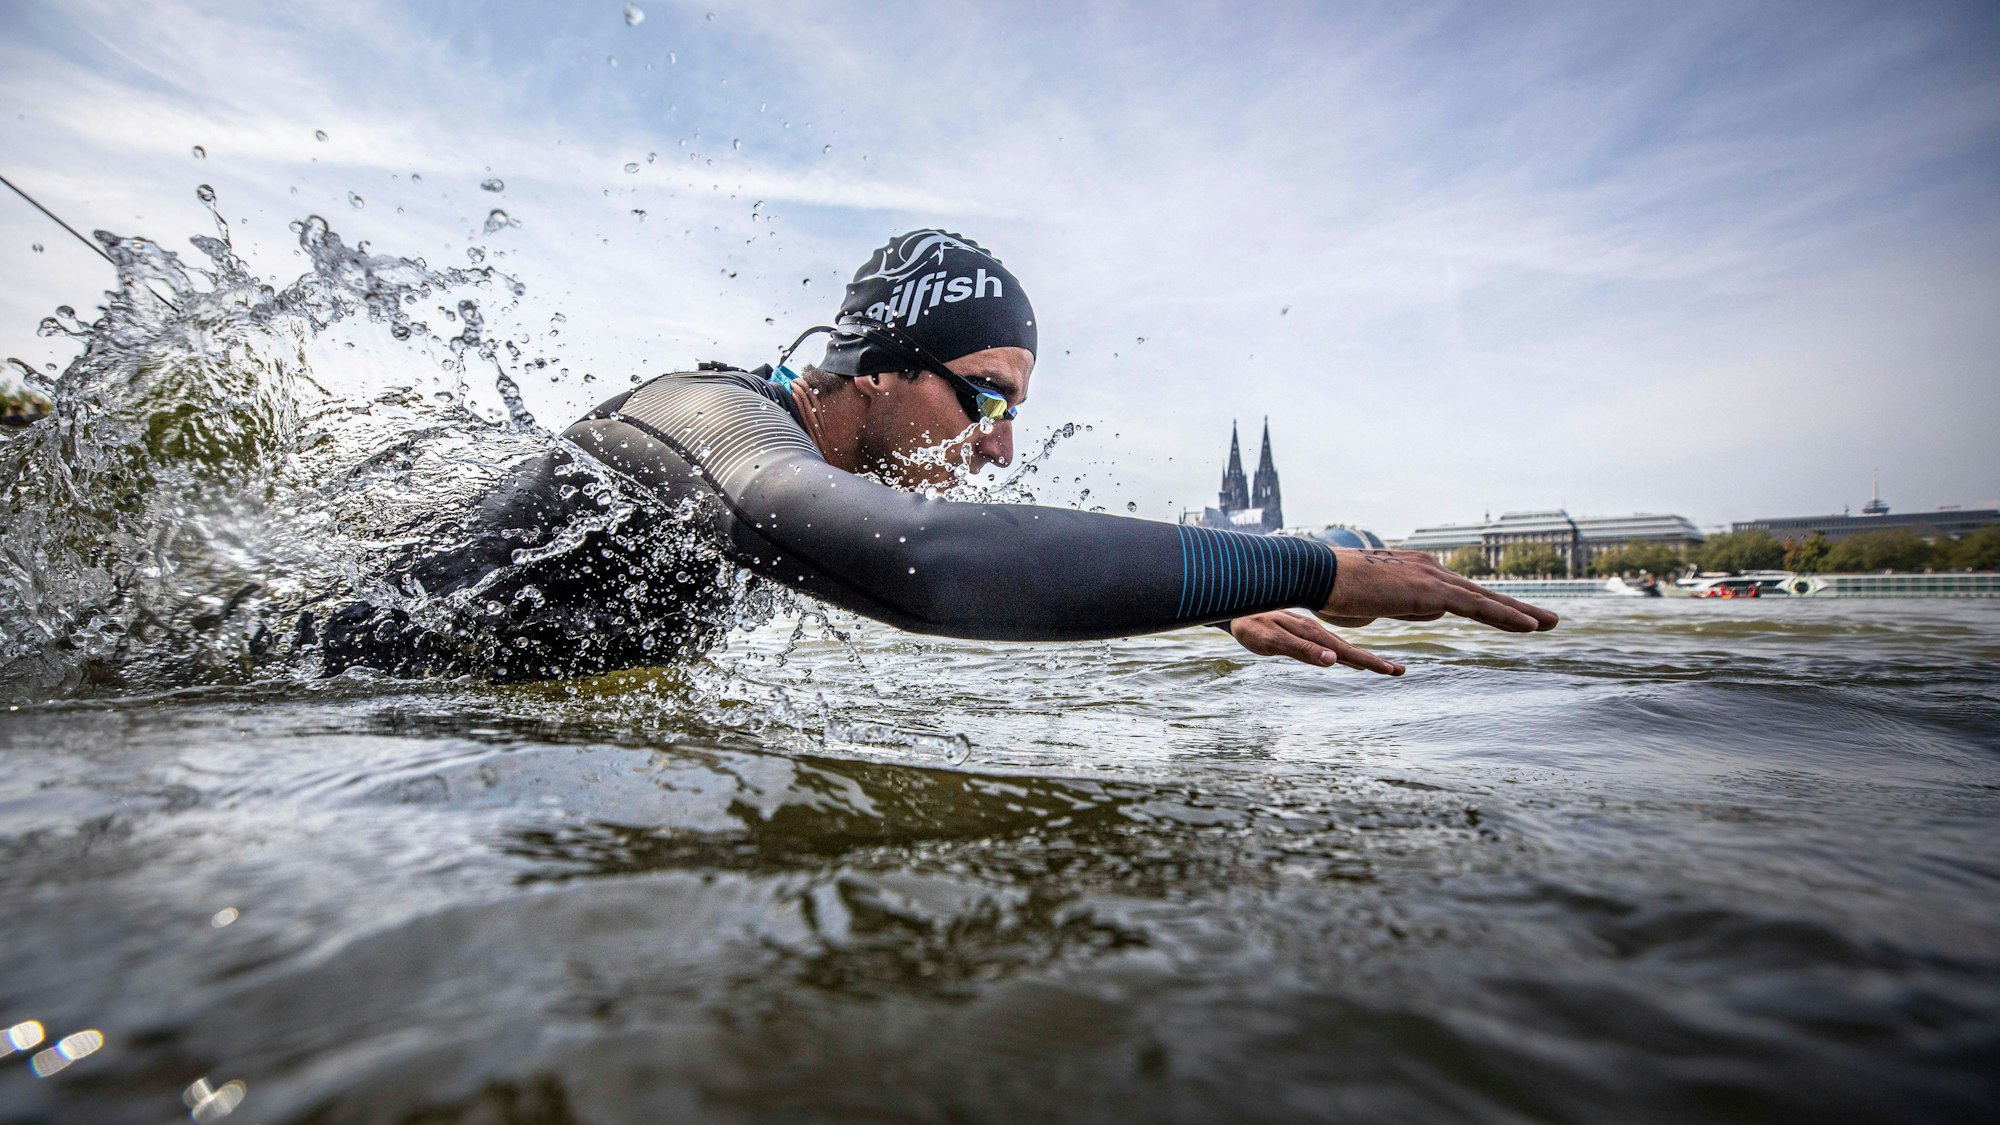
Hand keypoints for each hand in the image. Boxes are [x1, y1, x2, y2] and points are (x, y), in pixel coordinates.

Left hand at [1226, 610, 1405, 675]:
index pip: (1346, 652)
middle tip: (1399, 672)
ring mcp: (1308, 631)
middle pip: (1349, 650)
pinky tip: (1347, 659)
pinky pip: (1328, 645)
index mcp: (1311, 634)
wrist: (1233, 604)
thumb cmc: (1248, 625)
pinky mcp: (1300, 632)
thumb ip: (1301, 650)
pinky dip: (1343, 653)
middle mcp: (1314, 631)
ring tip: (1382, 667)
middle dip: (1374, 662)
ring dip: (1361, 658)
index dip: (1370, 662)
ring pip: (1340, 647)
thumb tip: (1332, 662)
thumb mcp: (1271, 640)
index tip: (1392, 671)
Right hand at [1324, 549, 1559, 632]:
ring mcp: (1434, 578)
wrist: (1320, 576)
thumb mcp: (1381, 605)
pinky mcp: (1431, 591)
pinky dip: (1505, 616)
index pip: (1465, 594)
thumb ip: (1408, 606)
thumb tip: (1430, 611)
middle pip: (1483, 594)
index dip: (1492, 607)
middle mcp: (1433, 570)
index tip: (1517, 618)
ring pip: (1486, 599)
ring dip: (1521, 613)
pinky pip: (1476, 606)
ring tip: (1551, 624)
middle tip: (1550, 620)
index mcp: (1420, 573)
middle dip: (1518, 609)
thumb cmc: (1339, 591)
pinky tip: (1529, 627)